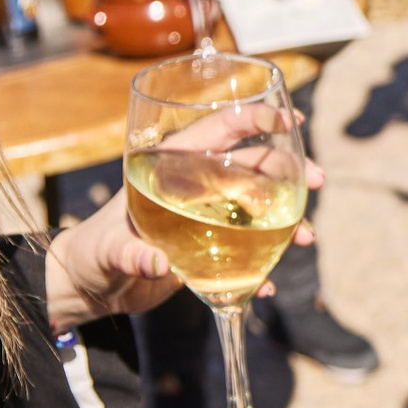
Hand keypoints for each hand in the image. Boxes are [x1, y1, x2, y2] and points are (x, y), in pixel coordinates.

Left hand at [43, 137, 326, 329]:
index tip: (289, 122)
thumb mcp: (108, 251)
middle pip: (251, 166)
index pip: (217, 131)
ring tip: (305, 237)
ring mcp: (206, 218)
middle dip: (289, 171)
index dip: (254, 119)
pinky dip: (260, 269)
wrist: (91, 287)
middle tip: (317, 181)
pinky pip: (245, 254)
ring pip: (258, 206)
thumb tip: (157, 265)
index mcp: (171, 167)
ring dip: (286, 218)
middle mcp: (196, 187)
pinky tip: (265, 286)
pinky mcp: (210, 251)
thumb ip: (131, 255)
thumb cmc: (92, 254)